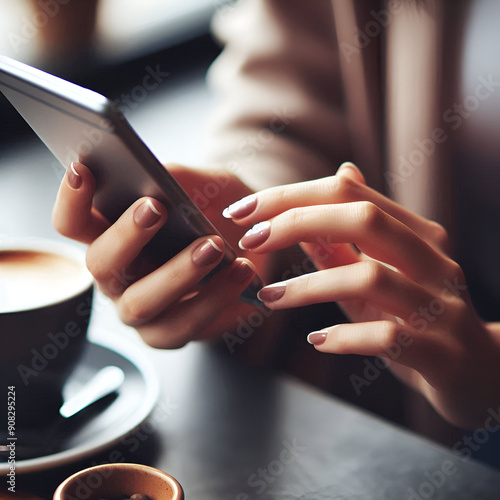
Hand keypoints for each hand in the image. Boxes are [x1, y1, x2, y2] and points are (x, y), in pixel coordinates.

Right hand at [52, 161, 264, 347]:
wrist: (249, 239)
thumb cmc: (212, 208)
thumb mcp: (199, 184)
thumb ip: (174, 178)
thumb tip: (156, 176)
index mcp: (109, 237)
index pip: (74, 222)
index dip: (71, 200)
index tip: (82, 170)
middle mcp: (116, 277)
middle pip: (99, 264)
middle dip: (126, 236)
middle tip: (156, 208)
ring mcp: (139, 310)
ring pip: (140, 302)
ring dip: (177, 274)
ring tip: (213, 246)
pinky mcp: (170, 332)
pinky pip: (184, 326)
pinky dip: (215, 298)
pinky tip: (241, 270)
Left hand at [223, 162, 499, 428]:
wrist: (479, 374)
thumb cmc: (413, 318)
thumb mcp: (373, 276)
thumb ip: (344, 240)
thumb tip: (322, 187)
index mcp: (415, 234)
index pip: (348, 194)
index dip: (290, 196)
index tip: (243, 210)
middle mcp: (432, 261)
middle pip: (363, 219)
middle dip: (296, 222)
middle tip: (250, 241)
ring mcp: (439, 305)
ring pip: (370, 277)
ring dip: (309, 285)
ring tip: (270, 297)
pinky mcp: (439, 352)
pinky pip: (387, 336)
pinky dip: (344, 336)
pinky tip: (317, 339)